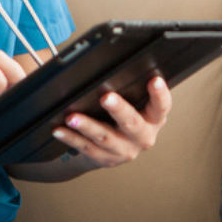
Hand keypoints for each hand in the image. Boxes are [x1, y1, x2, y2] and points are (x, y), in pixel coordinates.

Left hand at [51, 76, 171, 167]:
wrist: (113, 150)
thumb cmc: (124, 119)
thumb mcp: (136, 104)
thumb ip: (132, 89)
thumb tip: (114, 63)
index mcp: (154, 119)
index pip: (162, 107)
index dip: (160, 94)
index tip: (155, 80)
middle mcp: (142, 137)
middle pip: (132, 123)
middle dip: (119, 110)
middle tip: (106, 97)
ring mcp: (124, 150)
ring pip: (105, 137)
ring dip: (88, 126)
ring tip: (73, 117)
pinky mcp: (105, 159)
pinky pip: (86, 147)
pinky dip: (71, 138)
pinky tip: (60, 130)